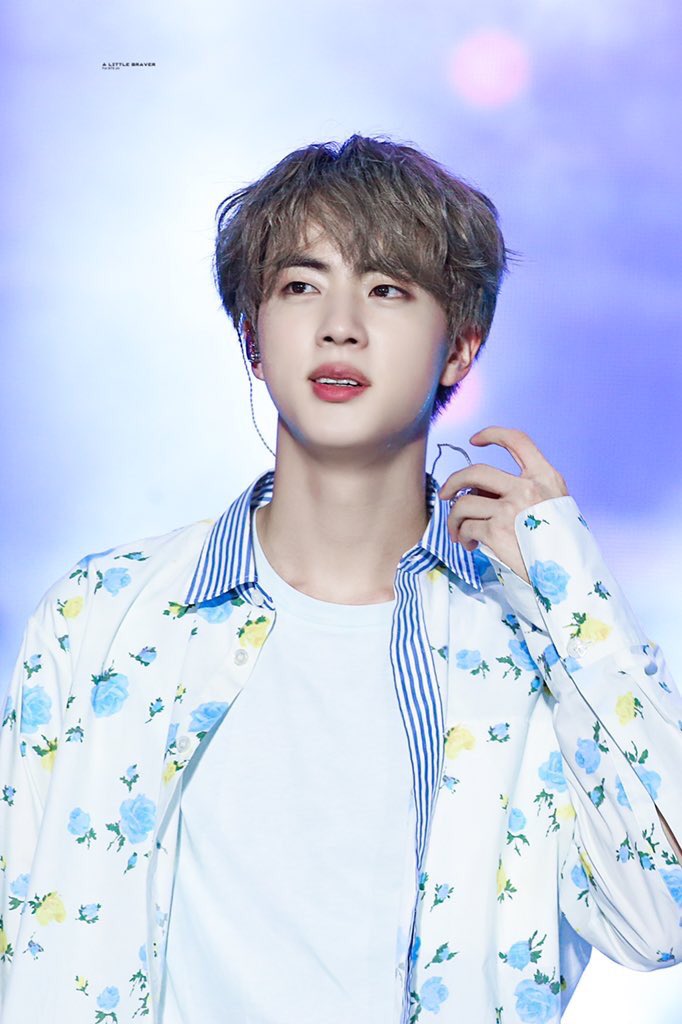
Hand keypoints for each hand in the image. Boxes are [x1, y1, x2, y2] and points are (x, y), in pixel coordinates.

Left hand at [437, 426, 568, 584]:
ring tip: (459, 531)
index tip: (476, 439)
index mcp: (545, 477)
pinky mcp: (496, 531)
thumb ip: (525, 491)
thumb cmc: (560, 544)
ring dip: (455, 519)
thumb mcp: (554, 505)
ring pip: (464, 503)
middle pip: (476, 471)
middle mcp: (527, 488)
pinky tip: (470, 544)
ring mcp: (510, 509)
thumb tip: (483, 490)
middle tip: (446, 493)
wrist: (569, 575)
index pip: (518, 440)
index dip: (493, 434)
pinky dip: (462, 536)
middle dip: (454, 481)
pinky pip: (466, 527)